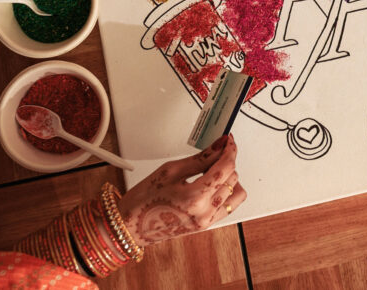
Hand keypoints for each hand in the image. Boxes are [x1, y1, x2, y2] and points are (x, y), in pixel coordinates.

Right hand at [119, 135, 245, 246]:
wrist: (130, 226)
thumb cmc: (142, 201)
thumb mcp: (170, 171)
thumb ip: (199, 159)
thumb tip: (218, 147)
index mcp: (195, 198)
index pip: (225, 168)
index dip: (229, 150)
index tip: (228, 141)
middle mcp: (205, 213)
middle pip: (233, 179)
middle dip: (226, 162)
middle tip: (215, 152)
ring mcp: (207, 222)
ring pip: (236, 194)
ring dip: (230, 179)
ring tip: (214, 170)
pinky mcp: (206, 226)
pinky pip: (228, 207)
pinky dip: (226, 193)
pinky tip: (214, 185)